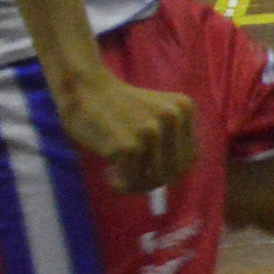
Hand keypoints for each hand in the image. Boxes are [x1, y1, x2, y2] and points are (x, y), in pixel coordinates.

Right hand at [53, 68, 199, 193]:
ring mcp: (150, 131)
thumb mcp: (157, 114)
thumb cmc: (117, 108)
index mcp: (184, 108)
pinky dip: (119, 184)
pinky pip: (131, 181)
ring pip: (153, 179)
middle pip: (174, 172)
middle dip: (152, 182)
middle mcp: (172, 117)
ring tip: (116, 172)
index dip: (170, 173)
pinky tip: (108, 172)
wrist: (84, 89)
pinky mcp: (127, 146)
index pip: (189, 158)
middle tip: (130, 178)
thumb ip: (172, 139)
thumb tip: (174, 177)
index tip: (148, 172)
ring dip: (133, 184)